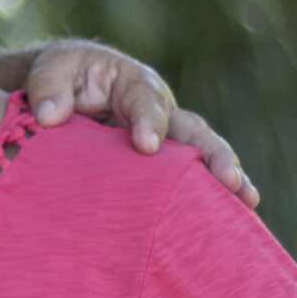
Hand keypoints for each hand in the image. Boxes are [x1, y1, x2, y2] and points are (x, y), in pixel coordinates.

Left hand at [23, 40, 258, 207]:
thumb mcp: (50, 72)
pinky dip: (207, 202)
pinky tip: (227, 225)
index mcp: (134, 85)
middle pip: (192, 132)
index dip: (149, 122)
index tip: (145, 147)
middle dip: (212, 155)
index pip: (146, 102)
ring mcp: (166, 146)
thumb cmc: (63, 79)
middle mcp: (160, 115)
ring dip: (225, 180)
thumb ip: (49, 88)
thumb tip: (50, 117)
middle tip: (229, 179)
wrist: (65, 97)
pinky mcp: (161, 173)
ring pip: (199, 160)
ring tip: (246, 204)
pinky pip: (187, 185)